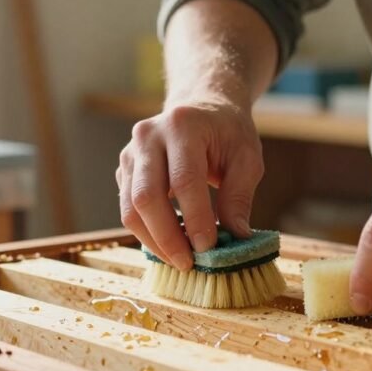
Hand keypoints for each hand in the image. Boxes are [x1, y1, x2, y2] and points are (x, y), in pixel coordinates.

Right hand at [116, 101, 263, 270]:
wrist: (202, 106)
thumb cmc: (227, 132)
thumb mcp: (246, 157)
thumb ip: (239, 196)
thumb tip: (236, 237)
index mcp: (182, 125)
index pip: (184, 180)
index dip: (195, 219)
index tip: (208, 248)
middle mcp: (148, 136)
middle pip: (146, 196)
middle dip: (167, 237)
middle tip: (189, 264)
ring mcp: (130, 153)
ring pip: (130, 208)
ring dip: (153, 241)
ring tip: (179, 260)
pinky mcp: (124, 170)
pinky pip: (128, 209)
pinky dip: (147, 233)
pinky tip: (170, 244)